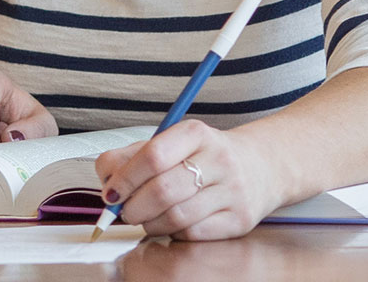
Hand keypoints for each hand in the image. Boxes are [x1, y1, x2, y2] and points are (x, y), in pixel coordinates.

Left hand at [94, 120, 284, 239]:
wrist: (260, 166)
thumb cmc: (204, 156)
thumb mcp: (171, 143)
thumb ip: (132, 157)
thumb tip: (107, 183)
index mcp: (196, 133)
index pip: (152, 156)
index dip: (124, 178)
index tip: (111, 193)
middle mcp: (219, 159)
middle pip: (162, 190)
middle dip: (133, 207)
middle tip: (125, 211)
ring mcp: (232, 191)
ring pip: (175, 217)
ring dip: (150, 223)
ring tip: (147, 217)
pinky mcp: (239, 219)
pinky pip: (193, 234)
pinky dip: (173, 233)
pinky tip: (172, 223)